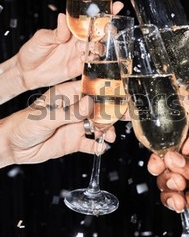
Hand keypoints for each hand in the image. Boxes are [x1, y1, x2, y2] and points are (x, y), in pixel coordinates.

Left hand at [0, 81, 115, 166]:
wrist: (12, 147)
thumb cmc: (22, 125)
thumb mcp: (45, 117)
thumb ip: (69, 112)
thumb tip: (90, 104)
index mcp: (66, 95)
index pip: (89, 89)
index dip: (105, 90)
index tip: (120, 93)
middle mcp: (74, 109)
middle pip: (98, 108)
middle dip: (113, 111)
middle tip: (127, 115)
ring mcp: (75, 125)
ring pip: (98, 125)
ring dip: (107, 130)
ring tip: (111, 136)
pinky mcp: (74, 141)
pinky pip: (90, 143)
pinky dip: (97, 146)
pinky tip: (100, 148)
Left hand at [15, 2, 123, 90]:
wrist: (26, 72)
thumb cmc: (32, 51)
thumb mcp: (41, 38)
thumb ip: (55, 31)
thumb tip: (63, 18)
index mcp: (70, 30)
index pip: (88, 19)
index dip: (103, 12)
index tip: (115, 6)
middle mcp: (78, 41)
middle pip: (98, 33)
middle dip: (108, 29)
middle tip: (110, 27)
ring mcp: (80, 54)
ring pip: (98, 48)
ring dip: (99, 46)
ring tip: (92, 46)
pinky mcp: (79, 68)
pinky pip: (92, 64)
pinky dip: (95, 61)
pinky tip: (93, 58)